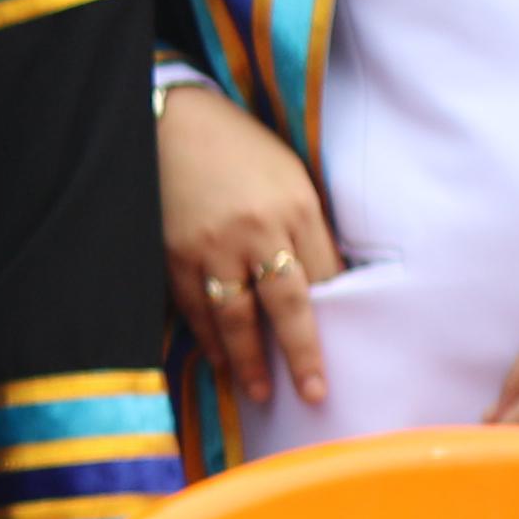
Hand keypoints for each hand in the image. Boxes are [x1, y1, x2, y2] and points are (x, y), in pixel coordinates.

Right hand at [157, 83, 343, 406]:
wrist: (173, 123)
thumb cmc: (241, 148)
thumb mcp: (291, 177)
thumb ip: (305, 227)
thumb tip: (323, 283)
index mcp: (295, 208)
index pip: (323, 278)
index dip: (334, 320)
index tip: (346, 354)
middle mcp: (255, 231)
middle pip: (285, 307)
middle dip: (301, 355)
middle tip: (314, 395)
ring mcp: (210, 246)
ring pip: (234, 316)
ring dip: (249, 359)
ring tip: (260, 392)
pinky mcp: (172, 253)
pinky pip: (193, 306)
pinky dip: (207, 336)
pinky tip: (219, 358)